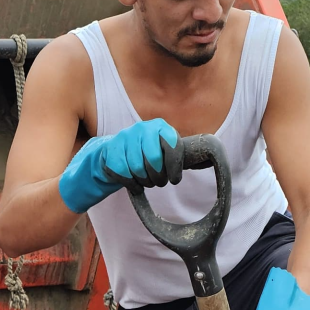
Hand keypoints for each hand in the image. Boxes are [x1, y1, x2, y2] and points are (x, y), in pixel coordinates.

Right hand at [56, 117, 178, 213]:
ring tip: (145, 182)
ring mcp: (125, 137)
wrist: (112, 156)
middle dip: (158, 177)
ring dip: (144, 181)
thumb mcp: (162, 152)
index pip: (172, 146)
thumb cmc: (143, 157)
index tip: (175, 179)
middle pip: (154, 159)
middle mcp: (142, 128)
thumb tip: (198, 160)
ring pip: (138, 168)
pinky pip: (124, 173)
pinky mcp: (111, 150)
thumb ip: (174, 154)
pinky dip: (130, 183)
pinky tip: (133, 183)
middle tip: (158, 183)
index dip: (174, 167)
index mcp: (159, 126)